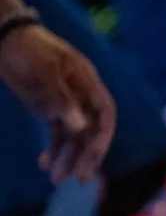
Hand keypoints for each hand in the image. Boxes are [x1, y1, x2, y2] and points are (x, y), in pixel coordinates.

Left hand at [0, 23, 115, 182]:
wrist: (3, 36)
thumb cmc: (27, 49)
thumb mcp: (43, 72)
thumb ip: (60, 100)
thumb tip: (80, 128)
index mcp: (87, 82)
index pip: (104, 115)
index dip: (102, 136)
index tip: (93, 156)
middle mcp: (81, 96)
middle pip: (90, 130)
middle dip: (84, 155)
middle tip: (78, 179)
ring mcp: (65, 103)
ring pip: (73, 135)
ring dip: (66, 157)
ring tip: (56, 179)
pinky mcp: (49, 108)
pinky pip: (56, 133)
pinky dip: (52, 148)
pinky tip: (44, 163)